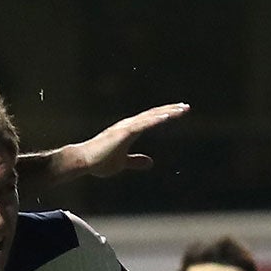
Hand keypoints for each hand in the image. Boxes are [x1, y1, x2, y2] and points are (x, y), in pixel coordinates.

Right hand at [69, 103, 187, 177]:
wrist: (84, 162)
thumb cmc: (100, 161)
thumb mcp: (123, 163)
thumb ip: (136, 161)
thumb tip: (150, 163)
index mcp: (130, 130)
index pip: (151, 119)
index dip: (165, 115)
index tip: (179, 112)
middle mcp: (129, 125)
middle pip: (153, 115)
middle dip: (170, 110)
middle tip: (186, 107)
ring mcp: (125, 128)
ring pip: (150, 117)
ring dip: (166, 112)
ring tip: (181, 109)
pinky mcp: (123, 133)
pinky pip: (142, 125)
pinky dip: (154, 120)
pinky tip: (166, 117)